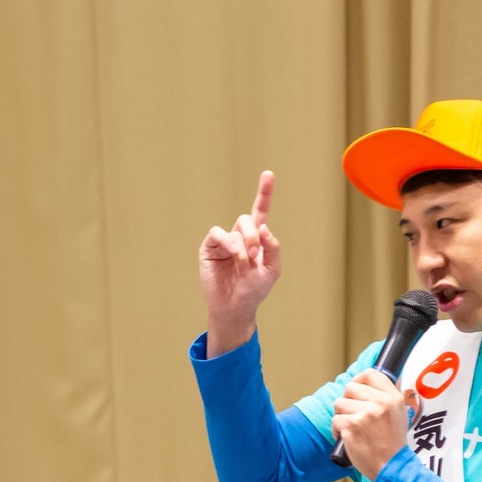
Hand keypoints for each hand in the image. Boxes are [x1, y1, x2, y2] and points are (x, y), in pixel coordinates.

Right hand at [199, 170, 281, 355]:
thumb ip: (273, 247)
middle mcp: (239, 236)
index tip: (268, 174)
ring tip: (245, 260)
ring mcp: (223, 242)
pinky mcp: (209, 249)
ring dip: (244, 242)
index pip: (261, 211)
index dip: (264, 192)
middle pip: (248, 219)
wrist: (235, 308)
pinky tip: (234, 254)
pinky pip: (217, 234)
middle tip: (255, 254)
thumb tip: (263, 227)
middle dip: (254, 235)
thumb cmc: (253, 291)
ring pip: (236, 226)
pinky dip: (229, 242)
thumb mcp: (272, 269)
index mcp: (256, 239)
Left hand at [333, 371, 417, 478]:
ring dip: (341, 416)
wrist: (391, 466)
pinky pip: (335, 420)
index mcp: (393, 397)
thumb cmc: (392, 443)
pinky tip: (347, 437)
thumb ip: (386, 398)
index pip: (370, 374)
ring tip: (352, 428)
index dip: (358, 380)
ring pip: (339, 404)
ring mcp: (365, 414)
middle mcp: (380, 403)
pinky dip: (337, 430)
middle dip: (347, 401)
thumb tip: (369, 382)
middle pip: (350, 388)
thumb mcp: (399, 414)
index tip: (356, 390)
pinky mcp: (352, 426)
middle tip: (353, 414)